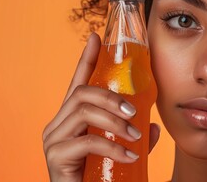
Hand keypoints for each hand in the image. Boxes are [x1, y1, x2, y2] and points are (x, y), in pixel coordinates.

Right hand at [42, 33, 159, 181]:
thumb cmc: (99, 176)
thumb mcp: (120, 151)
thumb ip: (133, 137)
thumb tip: (153, 126)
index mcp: (72, 118)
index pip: (78, 82)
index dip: (86, 59)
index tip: (95, 37)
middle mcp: (58, 124)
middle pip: (82, 92)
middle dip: (111, 97)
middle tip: (135, 110)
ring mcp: (54, 139)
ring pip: (83, 110)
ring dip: (114, 120)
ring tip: (135, 134)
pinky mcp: (56, 156)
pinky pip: (87, 141)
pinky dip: (112, 146)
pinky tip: (130, 155)